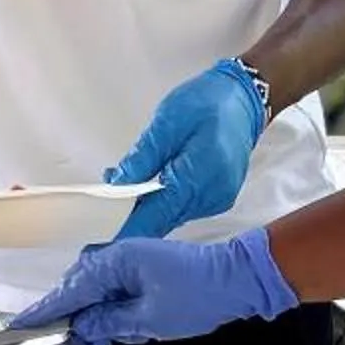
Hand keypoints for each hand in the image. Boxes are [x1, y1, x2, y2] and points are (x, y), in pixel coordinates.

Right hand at [15, 229, 297, 344]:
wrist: (239, 279)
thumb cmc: (197, 297)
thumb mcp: (148, 318)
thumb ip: (107, 322)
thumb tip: (80, 328)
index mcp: (114, 261)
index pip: (70, 290)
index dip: (46, 312)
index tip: (19, 326)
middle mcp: (117, 255)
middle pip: (81, 291)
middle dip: (82, 322)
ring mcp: (131, 260)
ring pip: (99, 294)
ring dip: (103, 320)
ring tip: (119, 342)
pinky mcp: (143, 269)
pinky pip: (116, 292)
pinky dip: (118, 312)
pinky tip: (132, 331)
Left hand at [107, 60, 265, 241]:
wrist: (243, 99)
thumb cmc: (206, 102)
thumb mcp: (167, 122)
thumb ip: (143, 158)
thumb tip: (118, 186)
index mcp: (197, 177)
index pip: (154, 216)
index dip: (126, 231)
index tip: (102, 246)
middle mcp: (211, 196)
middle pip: (163, 220)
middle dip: (132, 219)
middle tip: (102, 216)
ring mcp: (217, 200)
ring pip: (173, 215)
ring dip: (147, 208)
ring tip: (121, 192)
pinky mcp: (218, 198)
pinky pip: (185, 208)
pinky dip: (165, 202)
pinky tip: (149, 188)